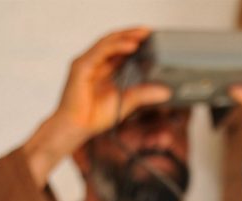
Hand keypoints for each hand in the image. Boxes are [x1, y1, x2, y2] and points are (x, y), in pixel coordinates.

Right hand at [23, 28, 170, 185]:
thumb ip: (144, 94)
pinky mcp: (81, 67)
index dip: (134, 40)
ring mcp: (87, 63)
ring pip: (107, 42)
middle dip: (131, 34)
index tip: (152, 37)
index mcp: (105, 68)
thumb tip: (166, 91)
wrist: (75, 128)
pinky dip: (117, 47)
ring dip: (126, 37)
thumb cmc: (95, 116)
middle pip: (114, 41)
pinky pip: (100, 52)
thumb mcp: (127, 102)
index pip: (120, 48)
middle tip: (149, 31)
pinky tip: (131, 46)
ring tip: (143, 35)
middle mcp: (95, 62)